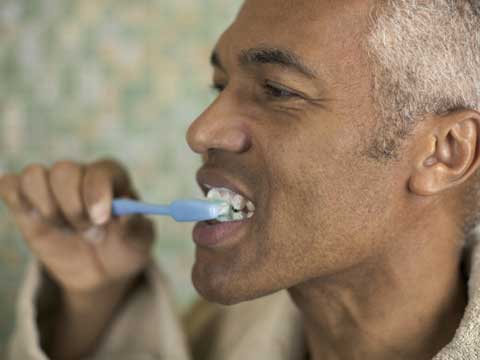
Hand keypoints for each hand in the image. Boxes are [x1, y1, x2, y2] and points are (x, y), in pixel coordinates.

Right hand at [0, 159, 154, 293]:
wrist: (103, 271)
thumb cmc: (125, 248)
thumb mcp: (140, 241)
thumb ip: (136, 224)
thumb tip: (126, 209)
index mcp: (113, 178)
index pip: (101, 170)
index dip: (98, 192)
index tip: (102, 219)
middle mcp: (82, 176)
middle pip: (65, 171)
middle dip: (74, 208)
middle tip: (90, 233)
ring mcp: (53, 188)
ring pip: (35, 174)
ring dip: (48, 207)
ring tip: (64, 229)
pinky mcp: (27, 203)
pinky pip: (10, 185)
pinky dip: (18, 199)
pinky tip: (38, 221)